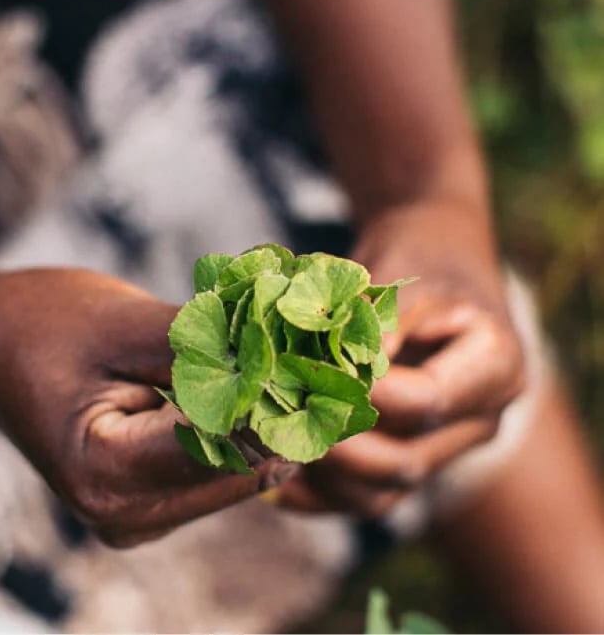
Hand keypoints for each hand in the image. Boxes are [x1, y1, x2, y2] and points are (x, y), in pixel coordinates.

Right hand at [0, 268, 293, 545]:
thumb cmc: (44, 324)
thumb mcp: (126, 325)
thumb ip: (210, 352)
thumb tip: (295, 365)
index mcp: (108, 477)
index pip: (231, 446)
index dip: (283, 395)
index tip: (317, 343)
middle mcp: (126, 516)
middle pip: (249, 469)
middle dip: (284, 405)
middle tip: (311, 339)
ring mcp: (138, 518)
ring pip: (246, 471)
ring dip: (267, 413)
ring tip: (273, 349)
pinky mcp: (151, 504)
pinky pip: (222, 468)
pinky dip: (242, 423)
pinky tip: (241, 375)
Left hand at [278, 200, 526, 515]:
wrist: (429, 267)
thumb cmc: (415, 264)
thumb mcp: (402, 279)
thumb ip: (374, 324)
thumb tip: (337, 373)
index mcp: (496, 368)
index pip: (426, 401)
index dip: (364, 394)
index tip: (312, 373)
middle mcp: (479, 421)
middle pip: (406, 462)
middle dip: (334, 443)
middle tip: (278, 412)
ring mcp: (443, 451)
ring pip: (381, 494)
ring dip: (319, 474)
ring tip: (269, 440)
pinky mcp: (405, 463)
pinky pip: (360, 500)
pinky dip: (313, 495)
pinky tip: (270, 479)